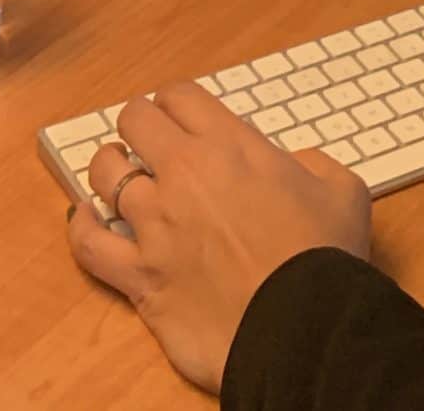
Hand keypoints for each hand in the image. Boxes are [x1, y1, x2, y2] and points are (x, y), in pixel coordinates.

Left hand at [72, 84, 372, 391]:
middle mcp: (183, 175)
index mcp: (230, 145)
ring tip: (119, 174)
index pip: (180, 96)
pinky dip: (82, 229)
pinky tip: (86, 221)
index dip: (176, 101)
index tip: (179, 114)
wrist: (302, 327)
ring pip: (105, 175)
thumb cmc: (323, 256)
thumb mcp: (340, 188)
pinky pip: (89, 245)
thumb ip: (312, 163)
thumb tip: (294, 165)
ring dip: (111, 169)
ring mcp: (154, 225)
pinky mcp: (139, 276)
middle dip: (140, 125)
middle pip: (134, 121)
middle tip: (150, 140)